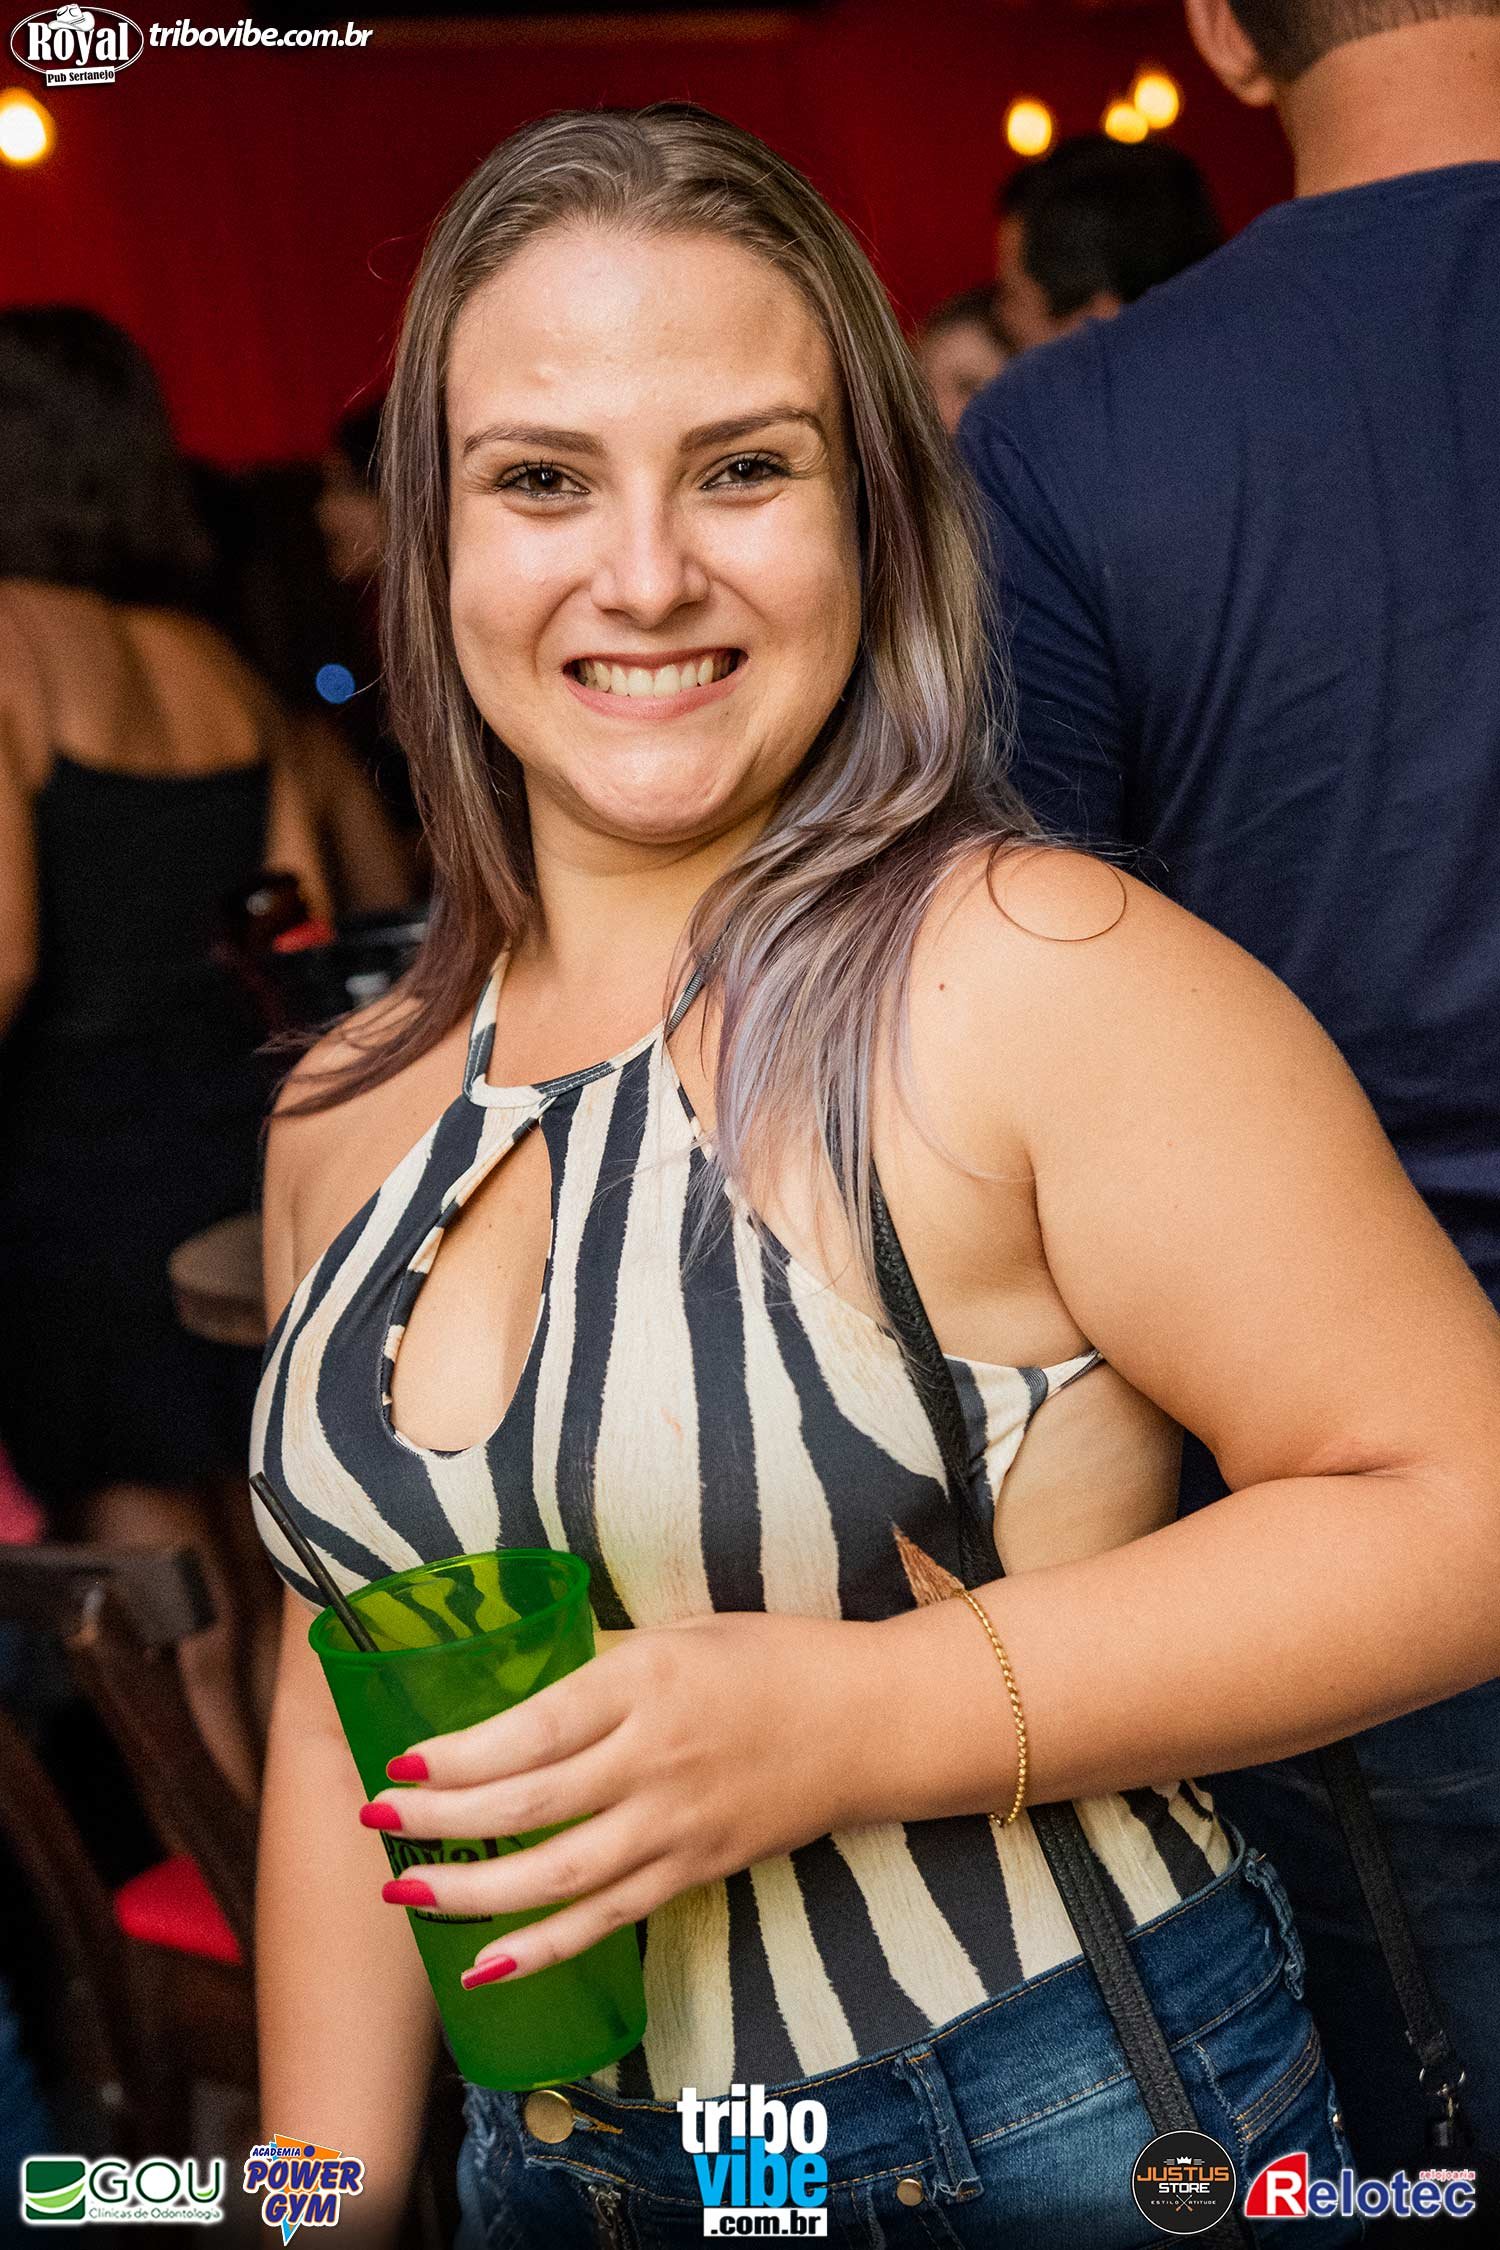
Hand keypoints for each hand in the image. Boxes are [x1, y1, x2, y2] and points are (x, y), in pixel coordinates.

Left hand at [359, 1611, 884, 1983]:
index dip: (460, 1755)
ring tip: (404, 1891)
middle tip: (375, 1824)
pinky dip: (540, 1948)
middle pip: (530, 1804)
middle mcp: (657, 1760)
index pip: (535, 1730)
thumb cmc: (771, 1660)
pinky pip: (604, 1920)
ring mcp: (676, 1827)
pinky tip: (480, 1963)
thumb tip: (514, 1681)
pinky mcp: (693, 1873)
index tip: (399, 1767)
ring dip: (471, 1892)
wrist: (868, 1723)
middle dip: (440, 1821)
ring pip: (558, 1877)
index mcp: (648, 1682)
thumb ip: (599, 1663)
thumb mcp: (679, 1634)